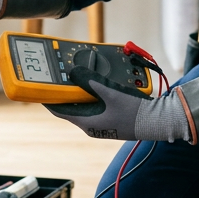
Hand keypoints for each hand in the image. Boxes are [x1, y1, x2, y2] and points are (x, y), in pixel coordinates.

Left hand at [44, 67, 190, 142]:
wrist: (157, 122)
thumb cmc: (134, 112)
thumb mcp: (110, 93)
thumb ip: (91, 81)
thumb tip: (73, 72)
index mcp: (87, 123)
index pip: (59, 111)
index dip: (49, 99)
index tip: (40, 87)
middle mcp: (92, 125)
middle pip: (71, 106)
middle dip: (66, 91)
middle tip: (61, 75)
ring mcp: (102, 123)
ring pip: (84, 105)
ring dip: (81, 92)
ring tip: (78, 76)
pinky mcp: (111, 119)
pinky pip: (96, 106)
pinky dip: (94, 95)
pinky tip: (98, 83)